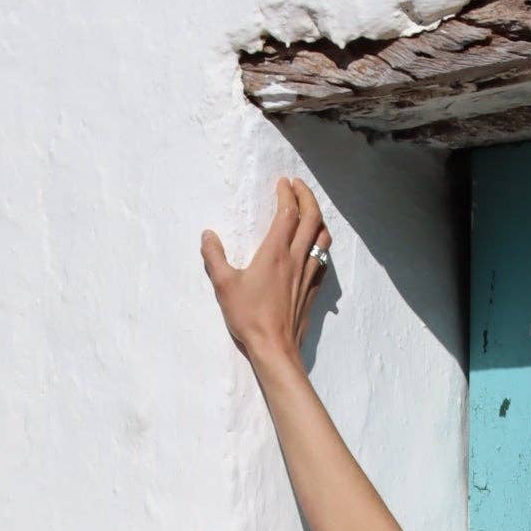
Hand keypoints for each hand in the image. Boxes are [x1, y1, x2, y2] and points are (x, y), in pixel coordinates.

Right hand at [201, 175, 332, 372]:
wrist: (275, 348)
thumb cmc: (249, 317)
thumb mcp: (224, 285)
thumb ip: (214, 257)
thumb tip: (207, 235)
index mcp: (275, 253)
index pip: (288, 212)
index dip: (287, 193)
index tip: (282, 182)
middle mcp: (296, 259)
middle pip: (312, 218)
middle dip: (307, 197)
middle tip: (298, 186)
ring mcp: (307, 275)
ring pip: (323, 238)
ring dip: (318, 219)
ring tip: (309, 211)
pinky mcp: (313, 290)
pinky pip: (323, 260)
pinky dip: (322, 245)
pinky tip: (314, 247)